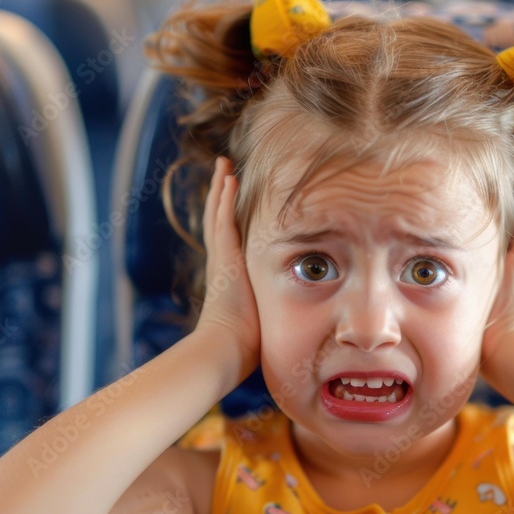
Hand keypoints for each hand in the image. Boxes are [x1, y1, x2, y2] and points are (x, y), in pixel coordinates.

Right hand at [195, 156, 260, 379]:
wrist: (226, 348)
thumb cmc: (245, 346)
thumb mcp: (263, 323)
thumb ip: (273, 316)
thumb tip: (294, 328)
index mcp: (231, 278)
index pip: (230, 242)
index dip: (231, 222)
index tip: (234, 204)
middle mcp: (222, 264)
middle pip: (220, 222)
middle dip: (222, 198)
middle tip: (225, 173)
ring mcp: (221, 258)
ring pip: (219, 215)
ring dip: (222, 189)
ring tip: (224, 166)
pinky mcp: (224, 255)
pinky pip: (223, 218)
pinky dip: (224, 198)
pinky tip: (228, 177)